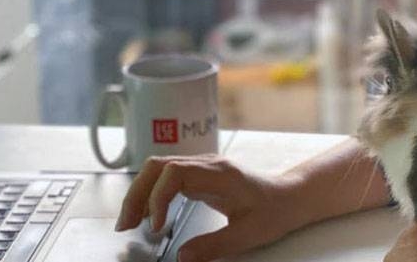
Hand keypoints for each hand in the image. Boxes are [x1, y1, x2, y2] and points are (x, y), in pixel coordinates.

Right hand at [115, 155, 305, 261]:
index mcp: (219, 174)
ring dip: (140, 192)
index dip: (157, 197)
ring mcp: (202, 166)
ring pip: (158, 168)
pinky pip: (166, 176)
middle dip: (137, 194)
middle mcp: (207, 164)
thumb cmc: (275, 210)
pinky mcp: (199, 174)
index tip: (156, 226)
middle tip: (126, 225)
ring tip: (130, 222)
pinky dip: (150, 192)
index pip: (174, 172)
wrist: (290, 195)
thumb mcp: (248, 234)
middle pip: (157, 166)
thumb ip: (214, 245)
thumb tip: (182, 258)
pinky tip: (146, 213)